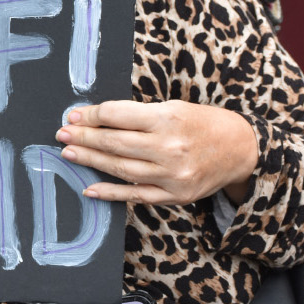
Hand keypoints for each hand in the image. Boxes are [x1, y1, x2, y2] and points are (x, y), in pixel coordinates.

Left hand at [55, 100, 258, 206]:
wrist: (242, 150)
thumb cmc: (206, 124)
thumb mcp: (176, 107)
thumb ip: (140, 115)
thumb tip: (99, 119)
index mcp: (169, 118)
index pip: (117, 115)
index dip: (91, 115)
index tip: (74, 115)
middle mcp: (169, 147)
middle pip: (115, 143)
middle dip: (84, 138)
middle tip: (62, 134)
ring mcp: (172, 175)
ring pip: (121, 169)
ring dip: (91, 161)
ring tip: (70, 154)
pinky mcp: (174, 196)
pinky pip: (135, 195)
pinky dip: (111, 192)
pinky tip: (90, 188)